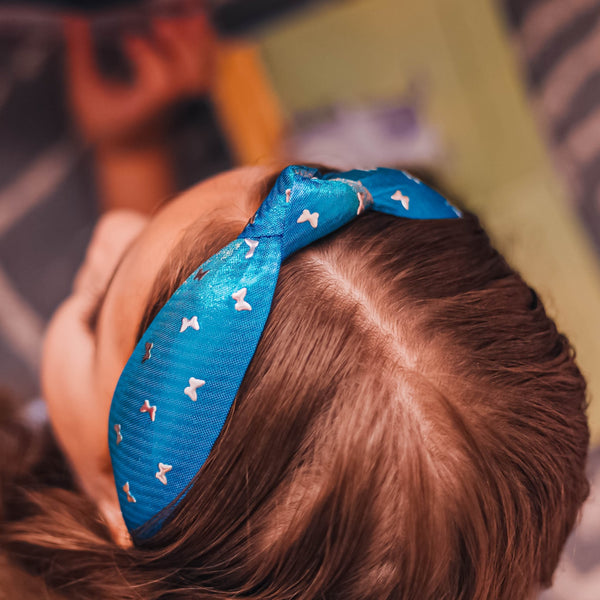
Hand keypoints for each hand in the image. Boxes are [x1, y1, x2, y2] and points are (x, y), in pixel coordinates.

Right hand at [64, 13, 215, 147]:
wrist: (137, 149)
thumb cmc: (107, 123)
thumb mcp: (85, 94)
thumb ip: (80, 55)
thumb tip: (73, 19)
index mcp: (148, 103)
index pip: (159, 81)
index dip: (147, 57)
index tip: (127, 40)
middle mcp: (172, 99)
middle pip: (189, 71)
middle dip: (178, 42)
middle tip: (158, 22)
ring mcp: (186, 94)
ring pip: (203, 66)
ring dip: (196, 36)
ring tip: (185, 10)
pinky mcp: (192, 88)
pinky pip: (209, 64)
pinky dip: (207, 41)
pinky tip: (197, 20)